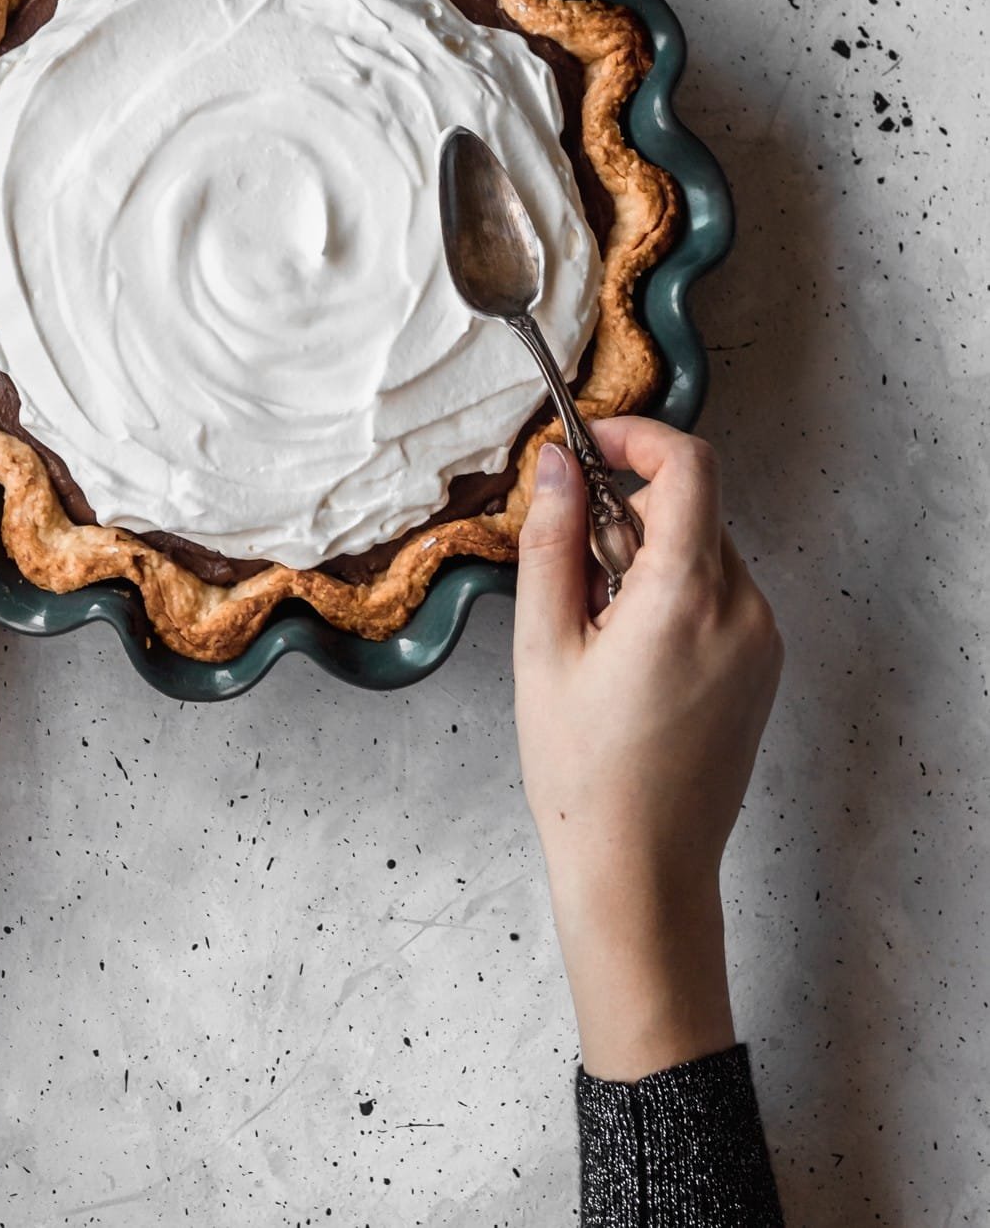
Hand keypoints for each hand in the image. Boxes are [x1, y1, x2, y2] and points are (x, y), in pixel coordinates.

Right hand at [513, 418, 781, 1080]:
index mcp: (686, 597)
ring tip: (593, 622)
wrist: (641, 869)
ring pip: (704, 547)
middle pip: (693, 505)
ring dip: (647, 551)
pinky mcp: (762, 665)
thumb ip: (550, 541)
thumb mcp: (543, 645)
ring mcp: (762, 639)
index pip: (689, 466)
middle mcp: (743, 609)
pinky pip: (719, 591)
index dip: (635, 436)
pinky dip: (672, 588)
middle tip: (567, 558)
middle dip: (626, 506)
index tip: (587, 444)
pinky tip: (626, 647)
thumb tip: (553, 464)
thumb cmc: (583, 772)